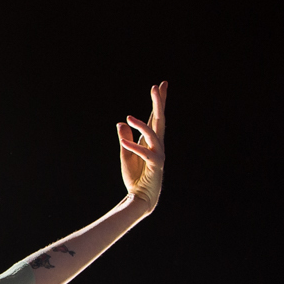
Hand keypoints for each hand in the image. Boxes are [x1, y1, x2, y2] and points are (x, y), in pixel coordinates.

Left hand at [118, 81, 166, 212]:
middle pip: (160, 120)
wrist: (140, 198)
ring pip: (153, 135)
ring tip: (128, 117)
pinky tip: (124, 142)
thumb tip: (122, 123)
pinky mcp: (155, 166)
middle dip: (159, 103)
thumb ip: (125, 138)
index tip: (161, 85)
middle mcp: (157, 145)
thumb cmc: (134, 177)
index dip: (158, 101)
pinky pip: (145, 153)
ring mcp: (158, 155)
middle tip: (158, 86)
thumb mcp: (126, 154)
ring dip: (141, 125)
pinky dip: (134, 147)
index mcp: (151, 141)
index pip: (155, 117)